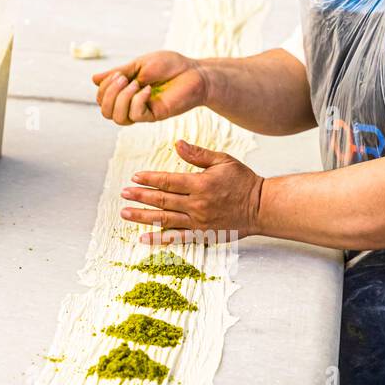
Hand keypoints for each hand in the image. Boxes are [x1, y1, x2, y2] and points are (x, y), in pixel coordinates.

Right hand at [93, 51, 206, 124]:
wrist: (196, 72)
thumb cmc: (171, 66)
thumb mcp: (140, 64)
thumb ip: (118, 73)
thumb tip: (93, 79)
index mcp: (126, 91)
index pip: (102, 98)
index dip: (104, 87)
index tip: (119, 73)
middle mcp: (132, 104)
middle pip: (106, 112)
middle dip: (109, 94)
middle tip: (123, 78)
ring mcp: (144, 111)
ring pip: (118, 119)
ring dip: (121, 99)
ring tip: (136, 84)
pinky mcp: (156, 115)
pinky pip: (136, 116)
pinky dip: (137, 100)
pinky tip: (148, 89)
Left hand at [120, 139, 263, 243]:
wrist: (261, 207)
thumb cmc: (243, 181)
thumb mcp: (223, 161)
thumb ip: (198, 154)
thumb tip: (177, 144)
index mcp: (200, 184)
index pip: (168, 181)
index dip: (149, 179)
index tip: (134, 178)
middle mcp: (197, 204)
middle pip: (162, 200)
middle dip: (140, 196)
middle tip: (123, 194)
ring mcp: (198, 222)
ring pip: (164, 219)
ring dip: (142, 217)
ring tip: (125, 214)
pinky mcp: (202, 235)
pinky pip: (177, 238)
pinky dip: (159, 239)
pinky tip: (143, 238)